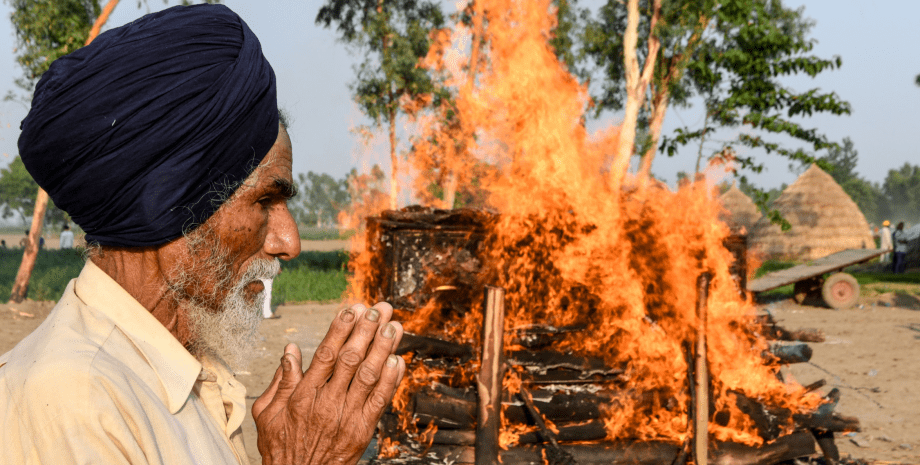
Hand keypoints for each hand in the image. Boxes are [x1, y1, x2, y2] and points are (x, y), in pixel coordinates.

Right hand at [252, 302, 405, 464]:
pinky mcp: (362, 430)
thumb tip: (290, 351)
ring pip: (369, 376)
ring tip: (394, 327)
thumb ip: (281, 381)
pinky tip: (398, 361)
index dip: (341, 330)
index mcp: (303, 395)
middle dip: (367, 331)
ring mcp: (347, 416)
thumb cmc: (281, 447)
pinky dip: (391, 380)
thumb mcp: (268, 414)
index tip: (352, 309)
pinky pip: (379, 401)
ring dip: (384, 349)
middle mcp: (327, 402)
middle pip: (351, 359)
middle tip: (379, 310)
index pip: (326, 354)